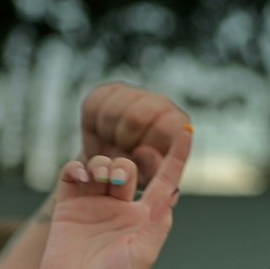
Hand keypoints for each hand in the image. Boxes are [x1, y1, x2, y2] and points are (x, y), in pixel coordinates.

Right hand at [30, 126, 191, 268]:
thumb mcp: (144, 253)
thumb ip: (158, 220)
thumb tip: (172, 190)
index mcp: (144, 217)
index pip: (163, 180)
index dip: (176, 156)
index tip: (188, 131)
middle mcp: (120, 206)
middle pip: (128, 167)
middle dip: (125, 166)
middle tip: (117, 182)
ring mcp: (94, 202)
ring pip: (102, 165)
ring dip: (103, 164)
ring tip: (98, 180)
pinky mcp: (69, 203)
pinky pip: (74, 172)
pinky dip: (78, 167)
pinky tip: (81, 175)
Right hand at [78, 84, 192, 189]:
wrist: (112, 167)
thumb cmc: (139, 173)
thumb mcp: (150, 177)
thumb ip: (153, 168)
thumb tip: (145, 152)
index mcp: (176, 123)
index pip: (164, 127)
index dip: (146, 145)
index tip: (139, 155)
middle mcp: (159, 103)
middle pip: (136, 118)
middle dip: (124, 141)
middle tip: (122, 151)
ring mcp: (135, 94)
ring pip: (112, 111)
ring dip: (108, 134)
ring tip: (113, 144)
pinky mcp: (108, 91)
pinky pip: (94, 106)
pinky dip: (94, 125)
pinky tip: (102, 133)